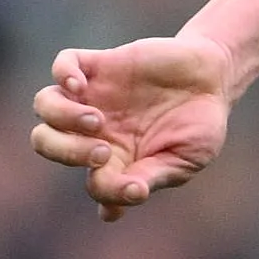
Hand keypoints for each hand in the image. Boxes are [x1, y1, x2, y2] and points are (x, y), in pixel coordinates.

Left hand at [31, 36, 243, 220]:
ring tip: (97, 121)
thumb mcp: (185, 157)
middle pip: (45, 142)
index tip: (136, 187)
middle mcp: (95, 129)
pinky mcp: (102, 65)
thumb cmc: (200, 124)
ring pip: (44, 104)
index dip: (107, 191)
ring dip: (61, 117)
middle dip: (66, 152)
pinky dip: (63, 73)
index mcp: (116, 159)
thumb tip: (132, 194)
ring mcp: (94, 95)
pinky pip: (63, 63)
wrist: (214, 76)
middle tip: (103, 152)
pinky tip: (79, 86)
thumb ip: (155, 175)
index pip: (93, 183)